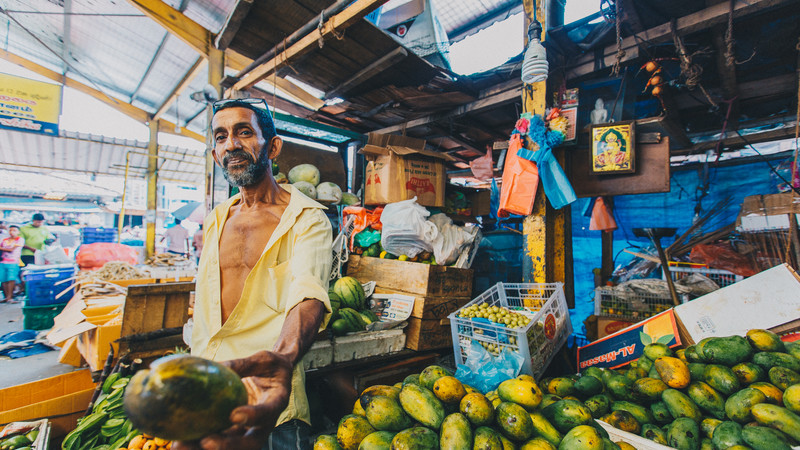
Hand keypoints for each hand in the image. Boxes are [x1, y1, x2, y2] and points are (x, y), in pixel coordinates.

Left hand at [172, 351, 293, 449]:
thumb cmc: (270, 365)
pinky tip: (178, 440)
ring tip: (180, 446)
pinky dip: (199, 443)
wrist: (276, 376)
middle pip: (250, 443)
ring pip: (232, 447)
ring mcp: (250, 431)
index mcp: (277, 401)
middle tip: (205, 442)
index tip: (234, 414)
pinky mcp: (236, 433)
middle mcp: (265, 423)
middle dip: (227, 446)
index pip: (268, 413)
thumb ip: (241, 365)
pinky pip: (219, 440)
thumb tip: (211, 365)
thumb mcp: (261, 359)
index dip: (253, 416)